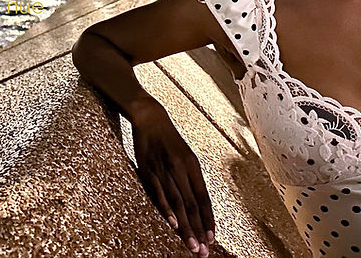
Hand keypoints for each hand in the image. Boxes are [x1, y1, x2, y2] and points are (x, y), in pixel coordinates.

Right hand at [131, 103, 215, 255]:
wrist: (149, 116)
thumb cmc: (168, 138)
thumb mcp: (184, 155)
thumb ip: (190, 177)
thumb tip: (198, 202)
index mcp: (193, 166)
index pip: (204, 198)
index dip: (209, 219)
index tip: (212, 238)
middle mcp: (181, 169)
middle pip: (193, 205)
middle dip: (199, 230)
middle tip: (203, 251)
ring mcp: (164, 170)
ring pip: (178, 204)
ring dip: (186, 227)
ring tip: (191, 245)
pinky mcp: (148, 170)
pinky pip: (160, 193)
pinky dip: (167, 210)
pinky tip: (173, 224)